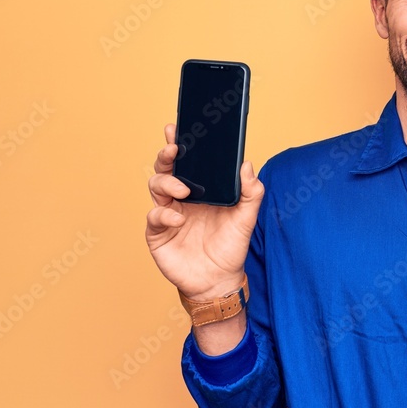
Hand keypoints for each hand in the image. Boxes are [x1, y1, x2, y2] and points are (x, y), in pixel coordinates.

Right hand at [146, 123, 263, 300]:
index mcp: (200, 189)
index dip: (179, 143)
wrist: (219, 280)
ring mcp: (167, 213)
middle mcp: (180, 197)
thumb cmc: (230, 247)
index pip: (188, 161)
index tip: (177, 127)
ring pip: (156, 186)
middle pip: (166, 168)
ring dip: (167, 182)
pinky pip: (154, 216)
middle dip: (167, 155)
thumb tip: (246, 165)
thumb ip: (251, 193)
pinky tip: (177, 217)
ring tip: (183, 189)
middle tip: (173, 148)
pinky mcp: (158, 233)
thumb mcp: (246, 218)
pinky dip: (164, 214)